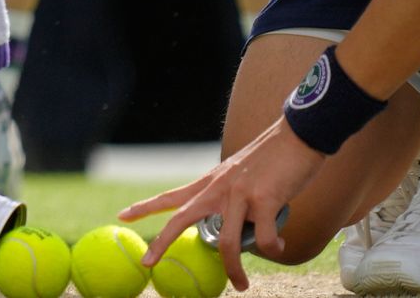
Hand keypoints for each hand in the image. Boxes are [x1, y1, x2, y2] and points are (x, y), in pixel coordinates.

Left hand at [123, 116, 318, 290]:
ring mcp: (240, 194)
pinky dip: (271, 249)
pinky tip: (278, 247)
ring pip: (226, 243)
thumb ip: (228, 198)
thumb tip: (229, 226)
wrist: (298, 136)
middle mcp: (218, 188)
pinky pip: (263, 239)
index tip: (122, 216)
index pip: (170, 196)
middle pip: (182, 219)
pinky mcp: (264, 200)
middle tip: (147, 263)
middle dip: (161, 243)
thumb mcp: (239, 176)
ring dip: (234, 270)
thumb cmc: (272, 160)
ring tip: (241, 285)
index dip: (145, 207)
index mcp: (210, 183)